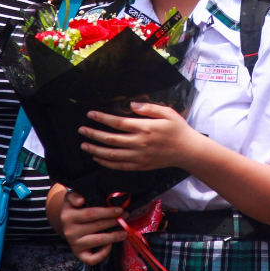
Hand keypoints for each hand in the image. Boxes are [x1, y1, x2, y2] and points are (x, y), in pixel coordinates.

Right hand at [54, 189, 126, 265]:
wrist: (66, 222)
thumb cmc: (74, 207)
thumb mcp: (71, 198)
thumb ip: (74, 195)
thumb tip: (81, 201)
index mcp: (68, 216)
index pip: (91, 214)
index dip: (107, 212)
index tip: (120, 210)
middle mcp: (70, 231)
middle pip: (97, 226)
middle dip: (114, 221)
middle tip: (126, 217)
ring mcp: (74, 244)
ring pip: (97, 241)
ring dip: (114, 236)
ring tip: (124, 232)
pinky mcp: (78, 254)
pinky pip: (92, 259)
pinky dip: (103, 254)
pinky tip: (110, 245)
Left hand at [80, 102, 202, 171]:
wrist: (188, 151)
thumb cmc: (178, 129)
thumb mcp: (167, 112)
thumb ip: (149, 108)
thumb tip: (131, 104)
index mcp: (144, 128)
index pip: (118, 122)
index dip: (102, 118)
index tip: (90, 114)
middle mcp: (139, 143)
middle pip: (111, 139)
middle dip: (93, 134)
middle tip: (81, 130)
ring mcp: (139, 157)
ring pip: (112, 155)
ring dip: (96, 150)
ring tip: (84, 146)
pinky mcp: (141, 166)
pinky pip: (120, 166)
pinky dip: (107, 163)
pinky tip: (98, 158)